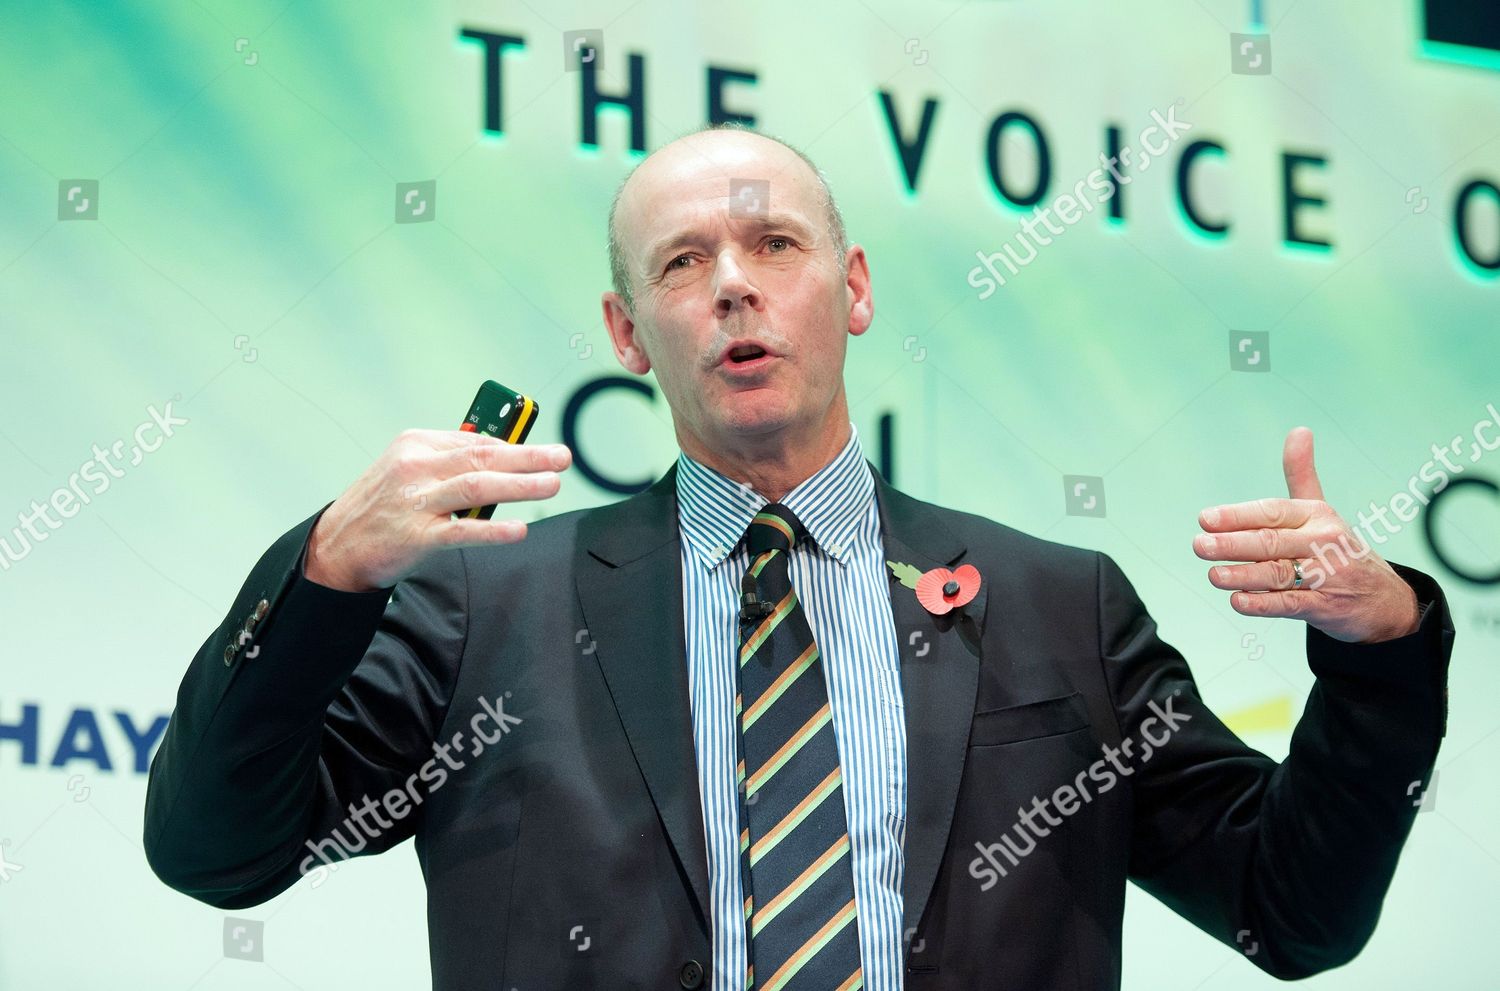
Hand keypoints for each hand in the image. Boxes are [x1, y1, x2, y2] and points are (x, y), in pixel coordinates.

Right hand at [304, 429, 571, 591]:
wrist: (336, 547)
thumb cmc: (381, 508)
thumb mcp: (409, 471)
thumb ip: (451, 463)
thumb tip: (503, 459)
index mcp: (416, 444)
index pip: (477, 441)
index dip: (516, 447)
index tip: (544, 453)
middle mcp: (416, 466)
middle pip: (484, 457)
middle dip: (529, 457)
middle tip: (562, 458)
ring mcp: (415, 500)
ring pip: (478, 486)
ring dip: (520, 484)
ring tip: (551, 484)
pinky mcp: (415, 536)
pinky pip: (462, 531)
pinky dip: (492, 530)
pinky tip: (518, 529)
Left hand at [1193, 427, 1419, 643]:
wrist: (1386, 599)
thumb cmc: (1340, 549)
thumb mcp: (1322, 510)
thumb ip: (1302, 474)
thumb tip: (1299, 430)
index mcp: (1317, 515)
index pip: (1273, 512)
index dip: (1238, 515)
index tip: (1205, 519)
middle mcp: (1323, 542)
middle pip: (1272, 542)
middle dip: (1233, 544)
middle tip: (1200, 545)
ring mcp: (1326, 575)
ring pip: (1278, 573)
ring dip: (1243, 575)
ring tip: (1213, 575)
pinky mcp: (1326, 606)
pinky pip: (1291, 604)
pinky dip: (1263, 603)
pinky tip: (1238, 601)